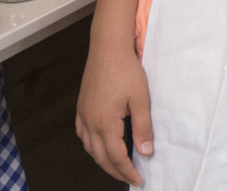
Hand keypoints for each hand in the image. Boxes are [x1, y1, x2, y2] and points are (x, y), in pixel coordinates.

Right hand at [76, 43, 153, 185]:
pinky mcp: (81, 108)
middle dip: (115, 170)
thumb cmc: (126, 70)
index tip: (138, 179)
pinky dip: (92, 146)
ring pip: (89, 148)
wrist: (108, 48)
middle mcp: (90, 122)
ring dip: (102, 160)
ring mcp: (83, 115)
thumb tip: (145, 152)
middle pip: (100, 157)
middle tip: (130, 177)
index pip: (116, 157)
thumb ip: (143, 128)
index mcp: (105, 122)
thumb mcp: (141, 100)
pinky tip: (100, 145)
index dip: (128, 171)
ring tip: (118, 165)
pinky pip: (83, 135)